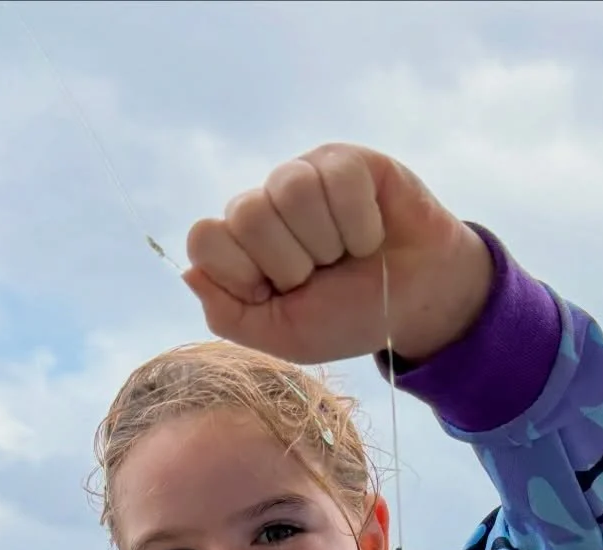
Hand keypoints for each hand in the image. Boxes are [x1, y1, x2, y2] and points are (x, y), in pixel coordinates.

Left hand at [184, 144, 492, 365]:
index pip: (204, 238)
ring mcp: (302, 176)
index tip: (276, 293)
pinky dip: (361, 224)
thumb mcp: (284, 335)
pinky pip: (336, 181)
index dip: (240, 272)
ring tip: (347, 254)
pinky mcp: (344, 160)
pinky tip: (372, 234)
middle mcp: (264, 205)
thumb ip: (228, 315)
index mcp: (241, 247)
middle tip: (322, 275)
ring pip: (289, 191)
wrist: (415, 304)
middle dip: (292, 263)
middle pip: (246, 213)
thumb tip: (188, 273)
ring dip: (328, 242)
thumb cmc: (348, 317)